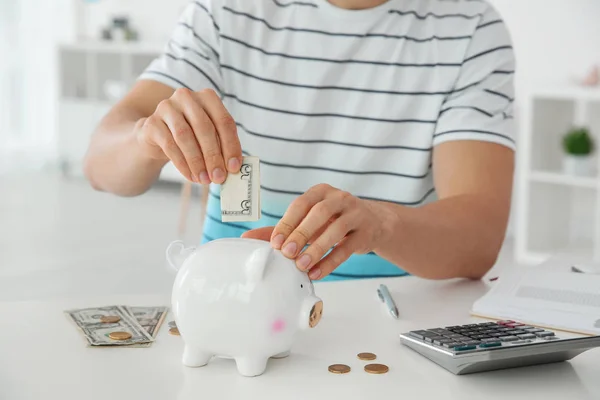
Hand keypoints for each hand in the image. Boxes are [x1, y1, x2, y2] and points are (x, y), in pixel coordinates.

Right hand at [134, 87, 241, 183]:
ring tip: (204, 179)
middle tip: (218, 177)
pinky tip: (190, 176)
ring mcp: (167, 107)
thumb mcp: (209, 138)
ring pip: (185, 136)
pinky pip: (169, 145)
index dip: (231, 146)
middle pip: (204, 128)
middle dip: (213, 156)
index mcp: (207, 97)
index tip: (234, 168)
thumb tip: (233, 167)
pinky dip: (182, 164)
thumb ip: (222, 147)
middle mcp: (186, 97)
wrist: (157, 137)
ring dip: (197, 162)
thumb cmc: (191, 137)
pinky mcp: (152, 123)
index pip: (224, 121)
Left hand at [243, 184, 386, 279]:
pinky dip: (331, 261)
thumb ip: (282, 229)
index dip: (287, 223)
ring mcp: (355, 214)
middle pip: (319, 214)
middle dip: (301, 234)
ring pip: (336, 230)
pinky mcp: (366, 232)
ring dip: (317, 249)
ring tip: (301, 266)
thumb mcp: (309, 220)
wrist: (374, 223)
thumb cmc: (334, 220)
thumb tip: (247, 239)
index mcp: (320, 192)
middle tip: (287, 253)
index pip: (301, 204)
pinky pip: (347, 248)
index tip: (275, 243)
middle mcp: (339, 198)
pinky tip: (317, 272)